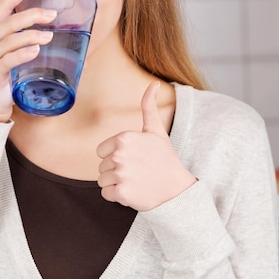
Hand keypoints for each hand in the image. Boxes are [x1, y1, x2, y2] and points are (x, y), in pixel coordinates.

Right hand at [0, 0, 56, 121]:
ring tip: (49, 36)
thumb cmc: (1, 78)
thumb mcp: (8, 55)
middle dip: (32, 15)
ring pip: (11, 39)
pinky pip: (9, 59)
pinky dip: (24, 53)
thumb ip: (23, 42)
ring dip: (32, 35)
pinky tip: (35, 51)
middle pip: (9, 21)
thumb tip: (56, 36)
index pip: (2, 6)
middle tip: (52, 15)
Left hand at [97, 82, 196, 211]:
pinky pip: (106, 194)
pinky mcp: (121, 193)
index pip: (101, 151)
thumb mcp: (156, 130)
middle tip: (136, 171)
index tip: (132, 158)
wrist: (176, 190)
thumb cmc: (164, 158)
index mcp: (124, 138)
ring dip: (115, 183)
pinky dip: (117, 196)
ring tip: (135, 181)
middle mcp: (120, 155)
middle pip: (102, 166)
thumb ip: (148, 106)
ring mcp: (120, 174)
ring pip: (102, 180)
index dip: (114, 156)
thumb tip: (153, 83)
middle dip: (116, 170)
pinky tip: (132, 191)